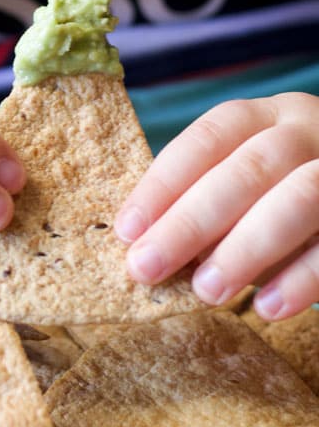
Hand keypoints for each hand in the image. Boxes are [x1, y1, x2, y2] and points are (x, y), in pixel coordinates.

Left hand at [114, 92, 318, 319]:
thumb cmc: (280, 200)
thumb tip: (145, 250)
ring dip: (245, 249)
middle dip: (190, 222)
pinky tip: (268, 308)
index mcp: (266, 118)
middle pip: (248, 168)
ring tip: (206, 292)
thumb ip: (204, 208)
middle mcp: (307, 131)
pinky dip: (302, 278)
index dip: (163, 183)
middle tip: (147, 268)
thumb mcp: (243, 191)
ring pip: (299, 199)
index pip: (208, 138)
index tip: (126, 230)